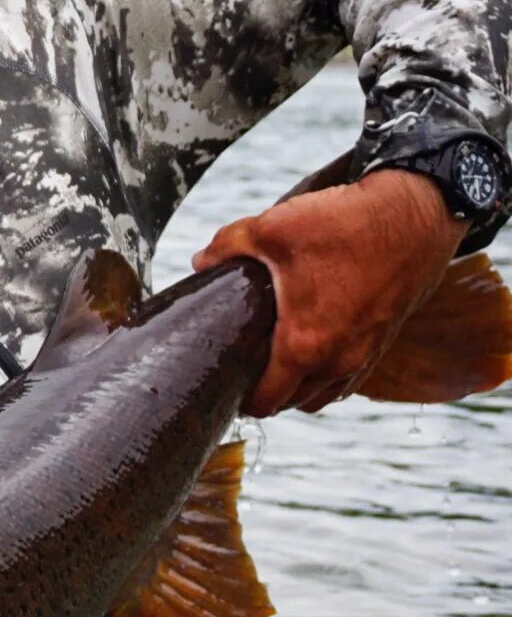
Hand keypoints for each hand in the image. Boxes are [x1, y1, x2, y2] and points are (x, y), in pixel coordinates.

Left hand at [193, 168, 464, 414]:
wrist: (416, 213)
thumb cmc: (345, 224)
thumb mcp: (270, 229)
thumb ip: (226, 247)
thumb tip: (201, 262)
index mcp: (305, 345)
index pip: (266, 401)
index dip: (240, 399)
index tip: (225, 382)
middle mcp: (339, 360)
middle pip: (293, 402)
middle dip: (267, 392)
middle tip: (244, 366)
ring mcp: (367, 353)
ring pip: (324, 393)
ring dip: (300, 386)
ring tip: (276, 359)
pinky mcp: (385, 340)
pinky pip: (350, 376)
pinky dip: (328, 372)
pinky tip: (313, 343)